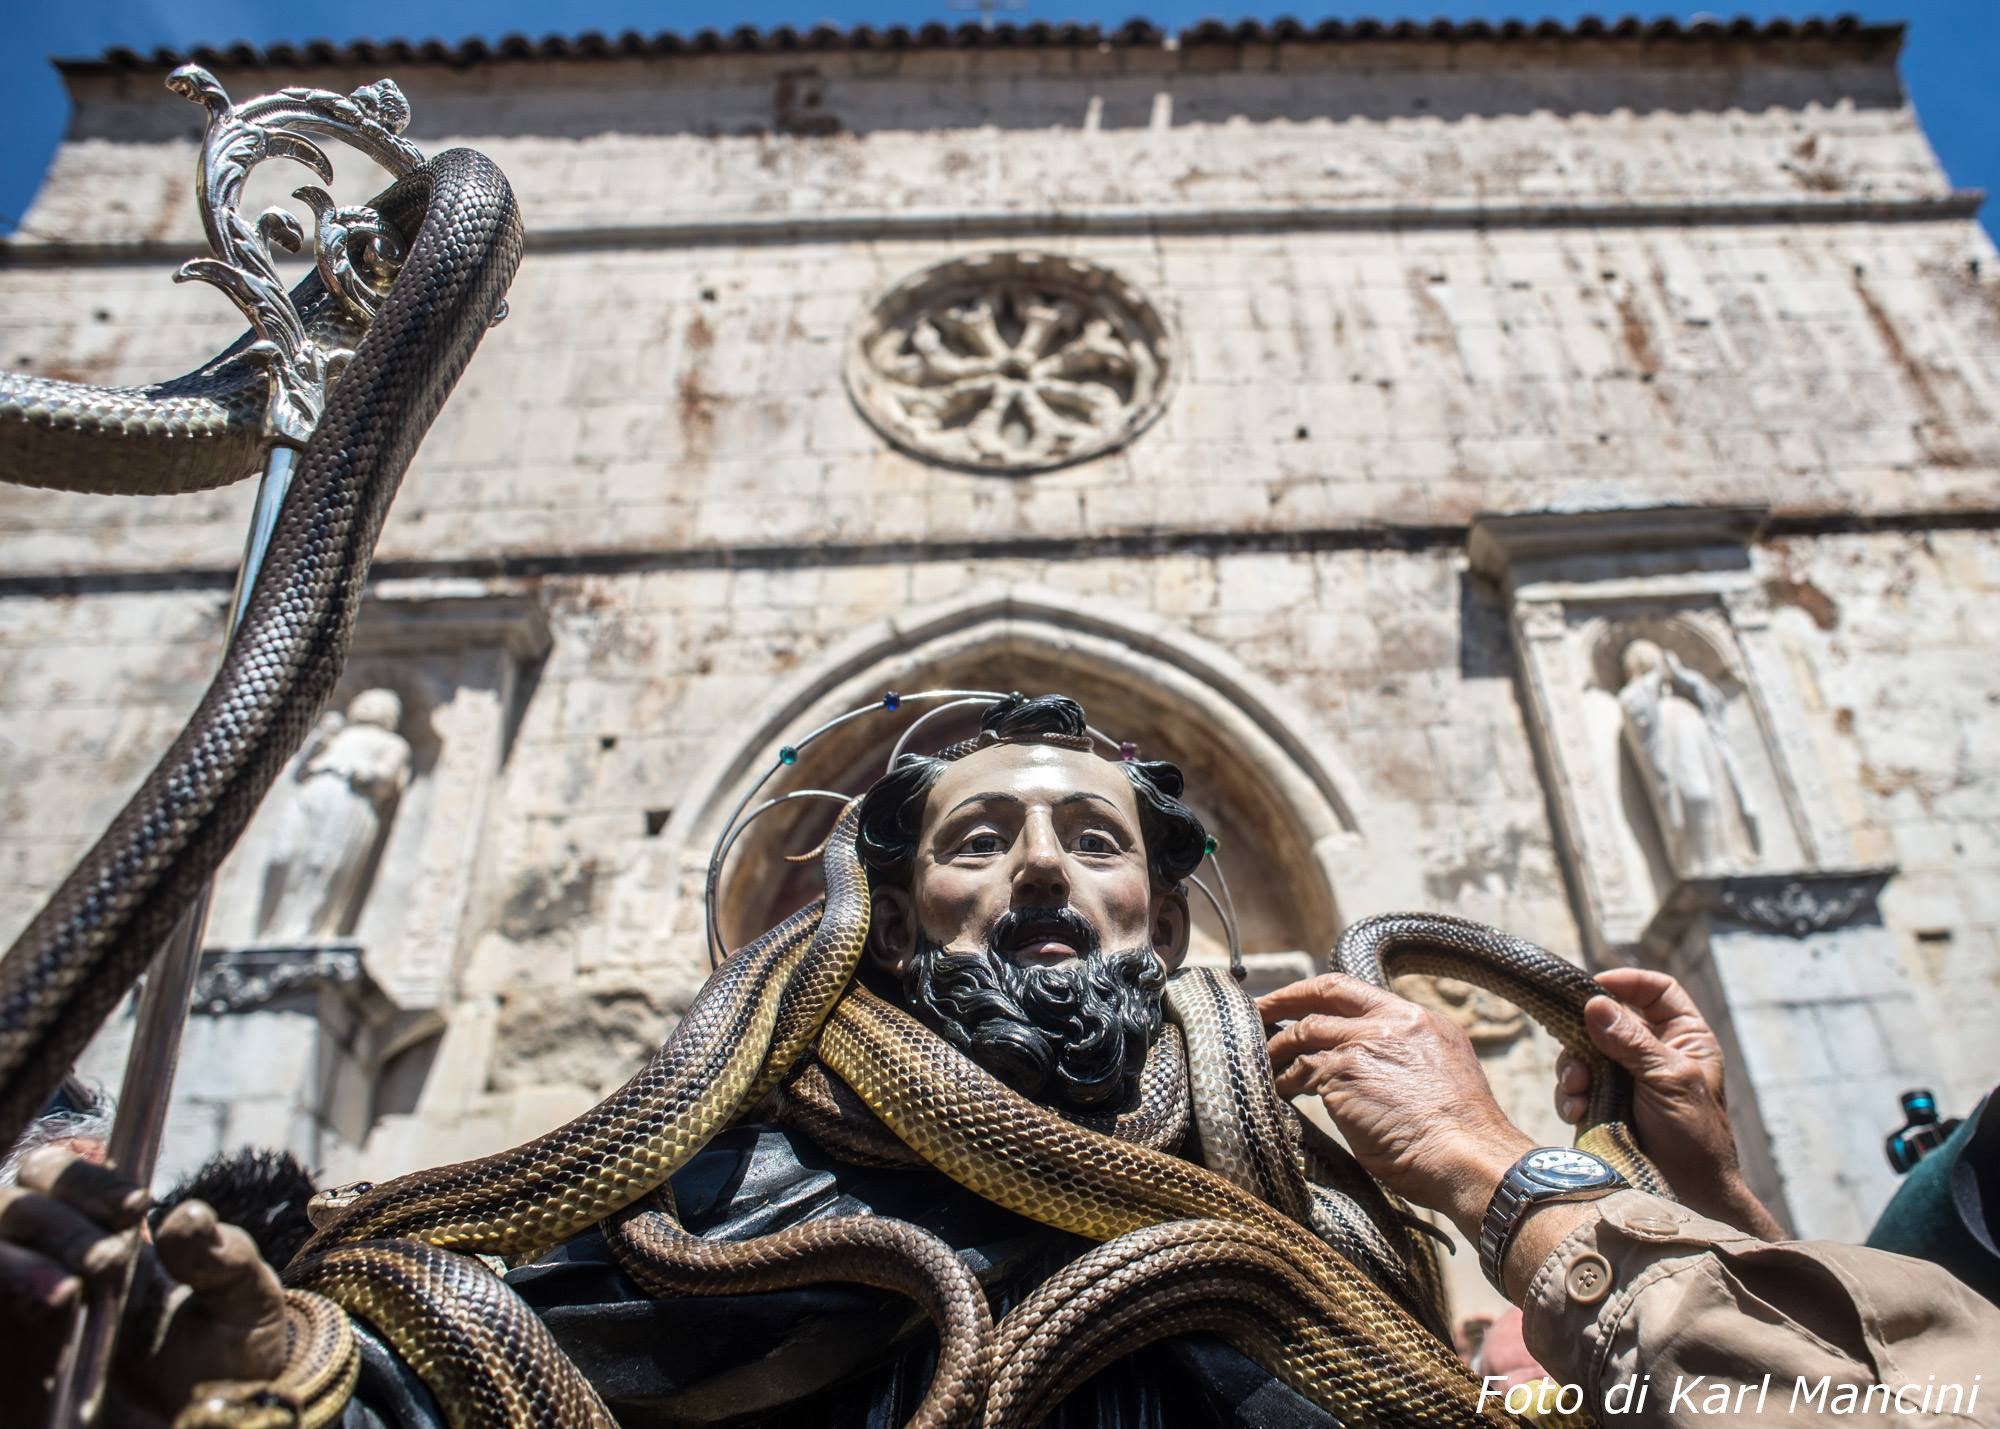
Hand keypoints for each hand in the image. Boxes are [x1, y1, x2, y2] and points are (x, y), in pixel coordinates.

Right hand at [0, 1147, 288, 1424]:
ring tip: (66, 1295)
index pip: (61, 1175)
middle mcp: (54, 1262)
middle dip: (58, 1223)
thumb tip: (186, 1214)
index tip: (134, 1207)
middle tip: (107, 1260)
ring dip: (17, 1264)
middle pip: (14, 1207)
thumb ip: (224, 1256)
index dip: (87, 1180)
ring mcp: (24, 1309)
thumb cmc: (228, 1358)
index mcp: (105, 1232)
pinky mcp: (11, 1358)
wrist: (214, 1424)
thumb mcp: (244, 1301)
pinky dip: (5, 1295)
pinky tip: (44, 1316)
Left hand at [1259, 973, 1533, 1239]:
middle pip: (1326, 993)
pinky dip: (1283, 1078)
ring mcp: (1367, 1043)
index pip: (1362, 993)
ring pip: (1305, 1032)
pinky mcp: (1344, 1072)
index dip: (1323, 995)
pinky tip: (1276, 1090)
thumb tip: (1377, 1073)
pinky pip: (1300, 1068)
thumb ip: (1407, 1063)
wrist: (1469, 1159)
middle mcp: (1395, 1022)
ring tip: (1259, 1059)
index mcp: (1422, 1022)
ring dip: (1277, 1046)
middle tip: (1257, 1009)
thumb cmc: (1461, 1141)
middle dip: (1286, 998)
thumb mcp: (1441, 1080)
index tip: (1301, 1001)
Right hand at [1553, 967, 1784, 1238]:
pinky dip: (1571, 1096)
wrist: (1686, 1195)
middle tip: (1578, 1057)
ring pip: (1584, 1051)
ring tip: (1579, 1094)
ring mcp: (1625, 1078)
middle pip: (1607, 1018)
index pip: (1656, 990)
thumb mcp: (1668, 1080)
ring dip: (1574, 1071)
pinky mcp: (1603, 1104)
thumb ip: (1631, 1041)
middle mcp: (1653, 1052)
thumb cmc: (1694, 1136)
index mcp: (1683, 1038)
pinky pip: (1575, 1085)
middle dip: (1586, 1037)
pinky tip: (1578, 1112)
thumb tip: (1594, 1003)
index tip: (1596, 986)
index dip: (1628, 982)